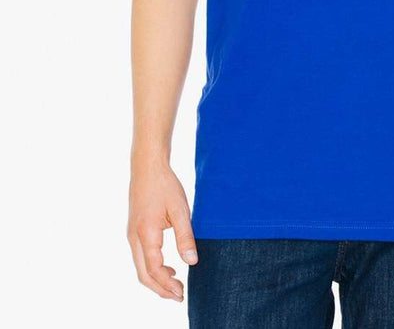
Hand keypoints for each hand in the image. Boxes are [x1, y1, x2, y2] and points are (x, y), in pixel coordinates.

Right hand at [127, 160, 198, 301]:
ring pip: (140, 267)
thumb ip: (185, 237)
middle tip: (179, 296)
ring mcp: (132, 235)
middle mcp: (134, 238)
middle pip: (143, 275)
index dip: (167, 286)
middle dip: (160, 289)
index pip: (154, 270)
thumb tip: (192, 262)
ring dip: (156, 280)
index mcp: (146, 234)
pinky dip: (152, 268)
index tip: (181, 293)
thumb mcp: (180, 210)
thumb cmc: (165, 185)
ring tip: (175, 285)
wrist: (147, 167)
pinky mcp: (134, 231)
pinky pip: (140, 257)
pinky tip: (168, 268)